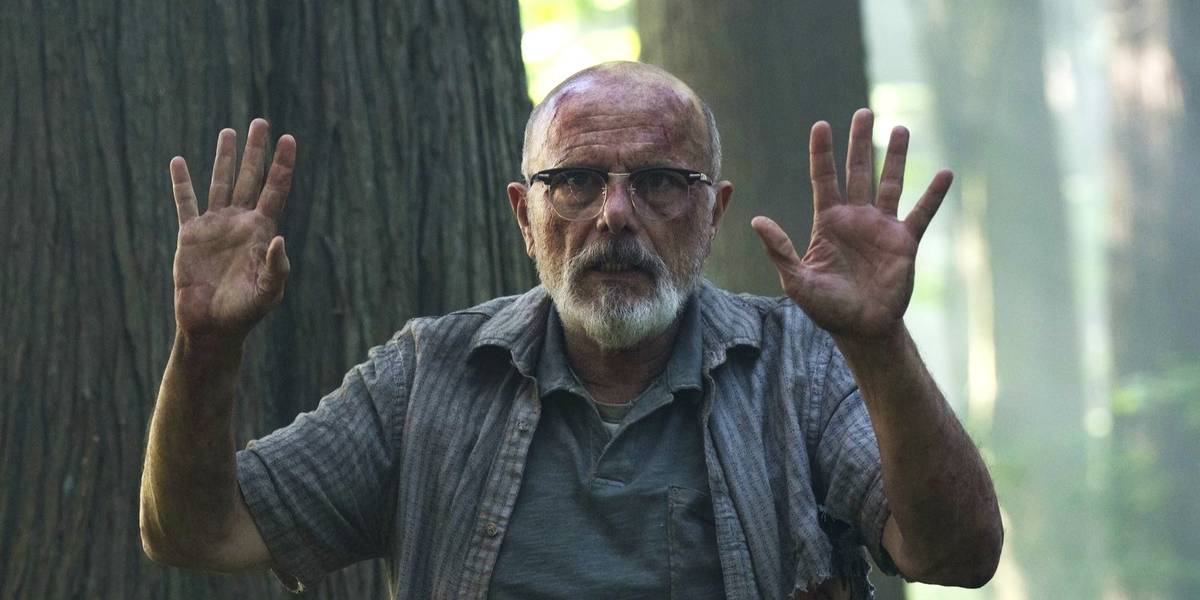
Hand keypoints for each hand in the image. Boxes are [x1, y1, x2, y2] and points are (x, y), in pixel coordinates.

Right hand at [169, 119, 295, 341]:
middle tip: (261, 122)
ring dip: (224, 158)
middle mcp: (240, 223)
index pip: (275, 190)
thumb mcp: (268, 291)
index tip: (288, 139)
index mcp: (262, 231)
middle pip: (250, 178)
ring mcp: (215, 226)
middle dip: (256, 151)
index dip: (281, 165)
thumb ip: (276, 266)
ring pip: (220, 183)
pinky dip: (182, 183)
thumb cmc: (245, 311)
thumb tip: (279, 238)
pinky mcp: (190, 235)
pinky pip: (185, 203)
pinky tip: (180, 161)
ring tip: (229, 131)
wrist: (212, 326)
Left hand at [751, 108, 950, 339]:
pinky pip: (922, 213)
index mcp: (828, 222)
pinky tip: (944, 173)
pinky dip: (933, 194)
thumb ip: (780, 249)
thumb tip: (757, 220)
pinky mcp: (904, 242)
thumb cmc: (827, 307)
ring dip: (895, 156)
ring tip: (899, 128)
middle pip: (858, 171)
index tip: (821, 125)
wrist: (862, 329)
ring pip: (890, 183)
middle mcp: (856, 218)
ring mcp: (882, 227)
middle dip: (859, 142)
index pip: (824, 178)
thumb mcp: (797, 280)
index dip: (821, 152)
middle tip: (863, 112)